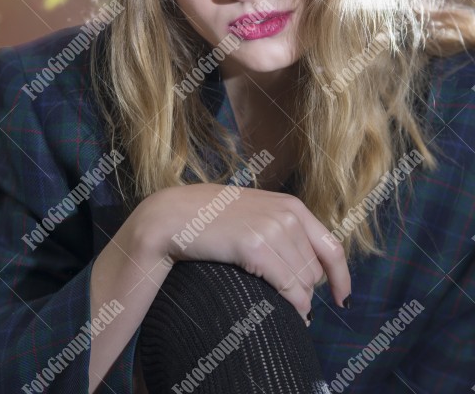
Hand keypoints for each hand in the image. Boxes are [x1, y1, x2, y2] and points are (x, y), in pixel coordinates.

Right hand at [136, 183, 350, 321]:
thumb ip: (284, 228)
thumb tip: (307, 266)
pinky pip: (289, 289)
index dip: (341, 277)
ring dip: (296, 300)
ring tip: (278, 303)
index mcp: (291, 205)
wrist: (175, 215)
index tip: (344, 297)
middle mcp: (287, 215)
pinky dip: (292, 307)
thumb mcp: (256, 212)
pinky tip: (287, 313)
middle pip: (316, 271)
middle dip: (306, 291)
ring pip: (304, 283)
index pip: (332, 247)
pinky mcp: (255, 248)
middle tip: (286, 299)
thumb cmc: (212, 218)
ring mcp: (272, 229)